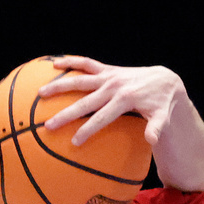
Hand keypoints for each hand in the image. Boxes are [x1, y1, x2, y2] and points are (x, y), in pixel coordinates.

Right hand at [38, 56, 184, 146]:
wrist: (164, 80)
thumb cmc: (161, 104)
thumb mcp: (162, 117)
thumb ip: (156, 128)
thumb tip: (151, 141)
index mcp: (124, 100)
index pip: (101, 118)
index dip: (87, 130)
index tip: (74, 142)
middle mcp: (113, 87)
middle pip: (85, 102)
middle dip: (66, 114)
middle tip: (49, 125)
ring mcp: (108, 76)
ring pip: (79, 80)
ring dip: (59, 86)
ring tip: (40, 93)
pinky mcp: (107, 69)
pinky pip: (86, 63)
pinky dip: (70, 62)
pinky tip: (54, 65)